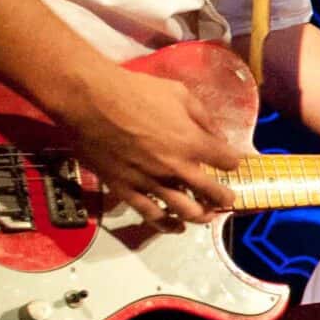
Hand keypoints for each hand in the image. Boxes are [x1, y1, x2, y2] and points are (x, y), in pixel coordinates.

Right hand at [61, 69, 242, 224]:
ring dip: (202, 215)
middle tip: (227, 198)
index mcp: (193, 143)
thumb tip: (217, 135)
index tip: (228, 161)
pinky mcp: (126, 190)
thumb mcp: (179, 93)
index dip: (231, 161)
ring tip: (207, 214)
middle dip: (224, 197)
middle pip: (213, 193)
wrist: (89, 101)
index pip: (227, 161)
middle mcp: (177, 168)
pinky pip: (151, 215)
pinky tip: (177, 227)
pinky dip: (168, 225)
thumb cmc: (135, 91)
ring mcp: (151, 182)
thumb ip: (203, 117)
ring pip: (186, 211)